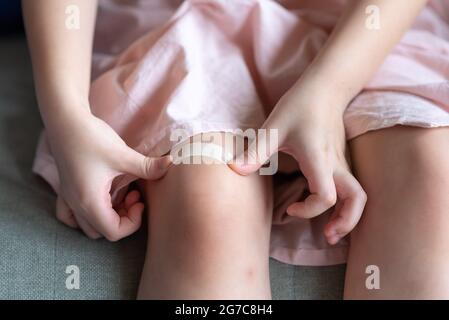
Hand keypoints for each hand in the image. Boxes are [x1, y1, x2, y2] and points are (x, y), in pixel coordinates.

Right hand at [47, 108, 170, 240]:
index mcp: (90, 202)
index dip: (133, 222)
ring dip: (107, 216)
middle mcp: (76, 205)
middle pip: (102, 231)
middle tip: (133, 196)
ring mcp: (68, 198)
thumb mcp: (123, 154)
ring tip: (120, 195)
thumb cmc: (91, 138)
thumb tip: (170, 164)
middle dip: (123, 219)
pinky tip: (99, 198)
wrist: (65, 119)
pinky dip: (86, 214)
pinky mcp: (66, 189)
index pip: (114, 232)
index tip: (140, 200)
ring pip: (88, 225)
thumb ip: (147, 166)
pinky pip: (71, 215)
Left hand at [229, 85, 366, 244]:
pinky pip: (350, 187)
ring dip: (349, 215)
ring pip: (358, 194)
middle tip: (327, 236)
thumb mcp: (273, 127)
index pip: (326, 195)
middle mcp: (335, 163)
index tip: (289, 209)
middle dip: (346, 222)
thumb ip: (255, 151)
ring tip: (331, 231)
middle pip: (356, 199)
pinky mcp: (341, 160)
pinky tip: (326, 208)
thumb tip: (233, 170)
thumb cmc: (299, 105)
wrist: (326, 87)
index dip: (310, 210)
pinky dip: (344, 204)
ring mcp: (342, 162)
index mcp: (318, 158)